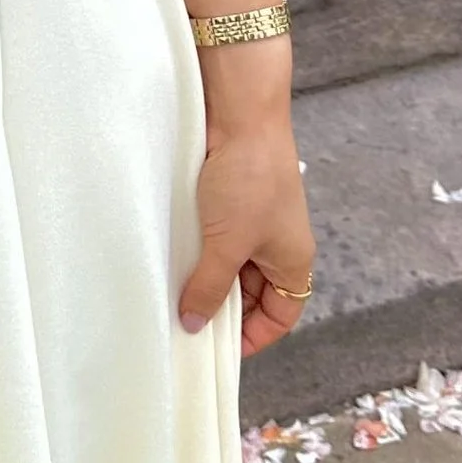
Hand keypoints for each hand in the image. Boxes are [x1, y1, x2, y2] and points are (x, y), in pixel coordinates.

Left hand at [178, 78, 314, 356]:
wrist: (240, 112)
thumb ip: (210, 287)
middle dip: (222, 309)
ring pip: (229, 266)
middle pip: (252, 294)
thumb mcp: (228, 244)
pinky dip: (195, 252)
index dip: (253, 337)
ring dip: (205, 278)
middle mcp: (275, 244)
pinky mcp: (228, 201)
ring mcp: (251, 221)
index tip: (216, 350)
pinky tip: (169, 260)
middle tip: (185, 323)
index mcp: (292, 260)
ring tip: (173, 293)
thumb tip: (193, 324)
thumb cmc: (249, 178)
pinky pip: (213, 240)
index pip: (280, 316)